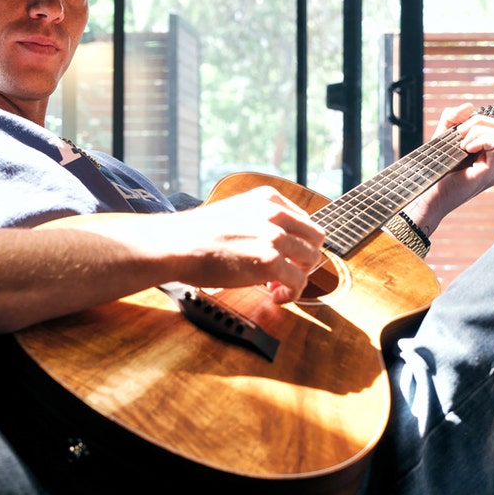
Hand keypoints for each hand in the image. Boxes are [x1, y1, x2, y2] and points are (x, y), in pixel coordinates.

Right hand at [161, 186, 325, 303]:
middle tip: (287, 272)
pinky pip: (299, 281)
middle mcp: (276, 212)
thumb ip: (261, 220)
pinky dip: (292, 293)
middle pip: (315, 237)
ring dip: (299, 276)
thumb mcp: (237, 211)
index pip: (304, 220)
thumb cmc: (199, 234)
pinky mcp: (271, 261)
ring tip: (278, 287)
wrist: (178, 244)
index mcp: (268, 197)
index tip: (287, 257)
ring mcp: (275, 236)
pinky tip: (275, 296)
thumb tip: (279, 243)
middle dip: (304, 257)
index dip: (298, 242)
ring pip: (311, 259)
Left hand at [406, 103, 493, 235]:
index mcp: (491, 155)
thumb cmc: (437, 172)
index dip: (479, 120)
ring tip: (461, 144)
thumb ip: (452, 120)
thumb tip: (469, 106)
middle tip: (459, 135)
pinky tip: (465, 148)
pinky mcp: (491, 173)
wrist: (430, 198)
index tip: (458, 130)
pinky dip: (480, 139)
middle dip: (478, 122)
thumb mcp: (443, 139)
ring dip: (477, 131)